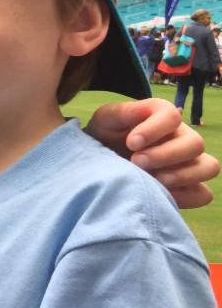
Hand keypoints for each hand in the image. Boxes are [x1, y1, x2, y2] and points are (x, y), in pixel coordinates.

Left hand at [85, 98, 217, 207]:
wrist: (99, 163)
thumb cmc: (104, 136)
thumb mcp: (105, 120)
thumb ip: (122, 112)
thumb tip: (142, 111)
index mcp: (162, 116)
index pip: (173, 116)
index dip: (154, 129)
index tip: (131, 143)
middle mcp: (181, 137)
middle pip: (195, 143)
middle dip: (165, 155)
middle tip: (136, 162)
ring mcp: (189, 162)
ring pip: (208, 167)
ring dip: (181, 175)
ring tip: (152, 179)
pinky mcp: (188, 187)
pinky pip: (202, 193)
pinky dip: (184, 196)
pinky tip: (158, 194)